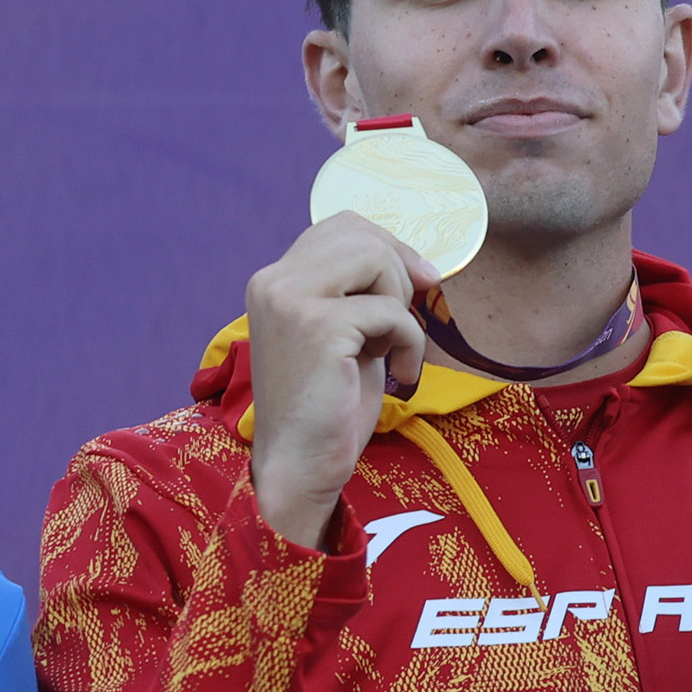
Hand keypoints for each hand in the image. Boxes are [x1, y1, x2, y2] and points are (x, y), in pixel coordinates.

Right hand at [244, 213, 441, 551]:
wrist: (300, 465)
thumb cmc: (328, 406)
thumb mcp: (345, 333)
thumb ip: (359, 292)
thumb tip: (417, 261)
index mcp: (275, 280)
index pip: (342, 226)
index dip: (389, 247)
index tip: (417, 285)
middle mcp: (274, 281)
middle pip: (362, 235)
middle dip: (399, 275)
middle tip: (399, 328)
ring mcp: (290, 300)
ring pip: (374, 257)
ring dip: (400, 304)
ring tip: (390, 347)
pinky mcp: (316, 327)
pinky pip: (390, 310)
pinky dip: (409, 342)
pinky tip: (400, 376)